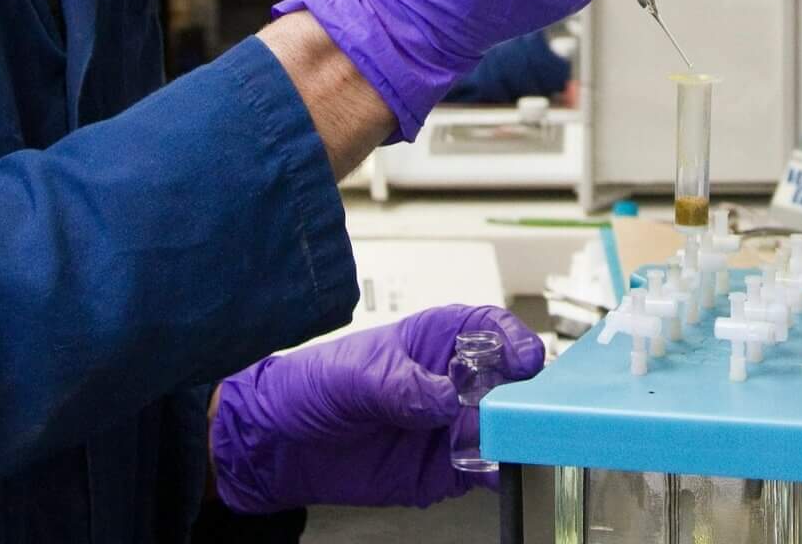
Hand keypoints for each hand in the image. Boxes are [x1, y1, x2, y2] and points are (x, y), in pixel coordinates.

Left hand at [209, 304, 545, 513]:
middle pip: (508, 381)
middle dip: (518, 395)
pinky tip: (489, 471)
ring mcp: (452, 425)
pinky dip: (495, 472)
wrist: (279, 445)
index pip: (489, 328)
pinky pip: (485, 470)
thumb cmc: (310, 386)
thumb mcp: (352, 376)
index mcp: (435, 339)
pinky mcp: (445, 467)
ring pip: (502, 428)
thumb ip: (401, 386)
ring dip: (509, 437)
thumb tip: (445, 399)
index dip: (513, 339)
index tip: (522, 358)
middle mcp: (452, 380)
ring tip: (499, 444)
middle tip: (511, 411)